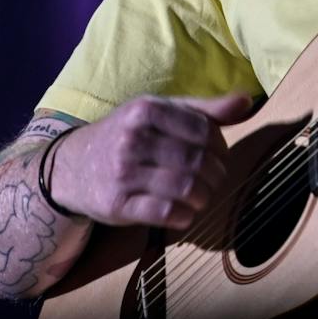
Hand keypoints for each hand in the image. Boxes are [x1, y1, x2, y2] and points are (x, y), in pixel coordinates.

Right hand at [47, 93, 252, 229]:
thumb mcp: (160, 113)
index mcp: (147, 110)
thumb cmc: (127, 135)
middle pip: (198, 161)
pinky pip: (164, 213)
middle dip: (216, 175)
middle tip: (214, 180)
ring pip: (185, 188)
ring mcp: (122, 172)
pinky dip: (184, 216)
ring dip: (203, 197)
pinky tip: (184, 213)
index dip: (221, 147)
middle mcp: (133, 138)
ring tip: (202, 196)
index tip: (220, 156)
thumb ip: (205, 110)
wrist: (70, 166)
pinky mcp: (115, 204)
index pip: (204, 130)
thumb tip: (246, 101)